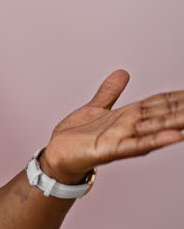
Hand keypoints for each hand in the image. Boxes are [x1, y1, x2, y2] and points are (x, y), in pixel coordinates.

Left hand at [42, 69, 183, 183]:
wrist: (58, 155)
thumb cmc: (77, 136)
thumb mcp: (96, 108)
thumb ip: (110, 92)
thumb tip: (123, 73)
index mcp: (128, 116)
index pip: (158, 104)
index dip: (177, 97)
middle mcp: (129, 127)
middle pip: (163, 115)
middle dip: (182, 110)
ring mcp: (122, 139)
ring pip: (156, 129)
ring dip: (177, 124)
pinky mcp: (110, 150)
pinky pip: (136, 145)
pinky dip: (156, 140)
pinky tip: (175, 136)